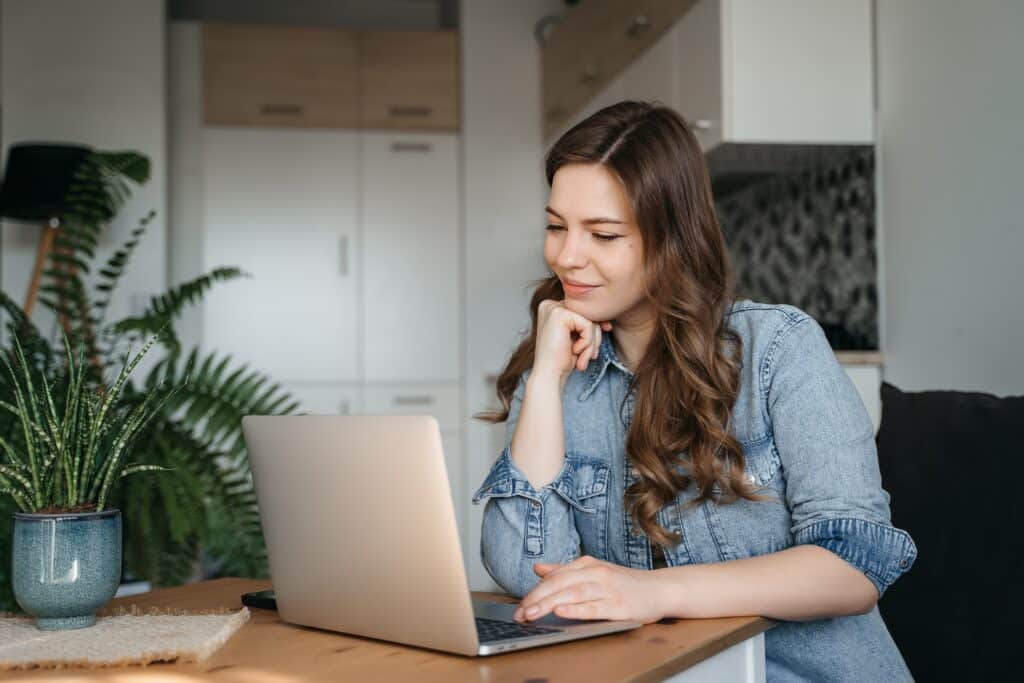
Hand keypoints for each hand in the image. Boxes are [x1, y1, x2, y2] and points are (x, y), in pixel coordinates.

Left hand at [512, 555, 668, 624]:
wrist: (660, 589)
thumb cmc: (625, 583)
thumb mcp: (594, 572)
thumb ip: (564, 571)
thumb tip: (538, 568)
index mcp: (587, 565)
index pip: (554, 577)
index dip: (534, 592)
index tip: (519, 607)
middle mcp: (596, 573)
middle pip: (560, 584)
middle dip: (536, 599)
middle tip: (520, 614)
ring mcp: (608, 589)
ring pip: (573, 594)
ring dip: (549, 604)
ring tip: (532, 614)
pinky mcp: (620, 606)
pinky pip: (594, 607)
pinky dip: (576, 609)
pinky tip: (561, 612)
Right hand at [533, 299, 611, 383]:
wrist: (549, 376)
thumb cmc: (562, 361)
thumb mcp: (576, 338)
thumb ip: (585, 324)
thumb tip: (607, 321)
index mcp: (551, 308)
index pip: (583, 312)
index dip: (594, 329)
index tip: (596, 347)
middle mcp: (550, 305)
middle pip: (588, 314)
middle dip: (594, 337)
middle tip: (590, 356)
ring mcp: (553, 308)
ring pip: (590, 320)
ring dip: (592, 343)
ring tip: (583, 358)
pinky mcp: (558, 315)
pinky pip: (587, 325)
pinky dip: (587, 342)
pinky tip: (576, 352)